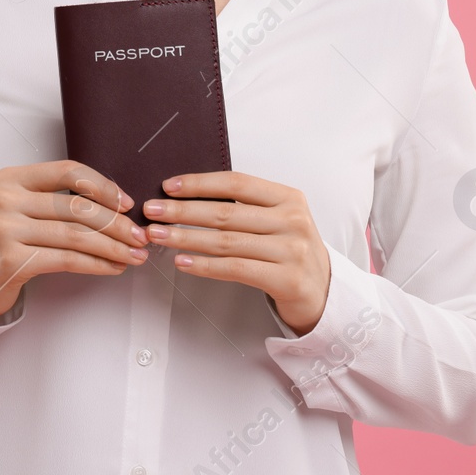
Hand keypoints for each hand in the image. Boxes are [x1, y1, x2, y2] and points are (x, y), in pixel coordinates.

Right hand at [0, 160, 149, 318]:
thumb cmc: (8, 240)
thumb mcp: (23, 207)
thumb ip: (58, 199)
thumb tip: (118, 205)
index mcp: (12, 178)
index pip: (68, 171)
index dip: (103, 186)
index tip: (127, 204)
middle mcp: (6, 199)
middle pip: (76, 207)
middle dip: (116, 223)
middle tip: (140, 237)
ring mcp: (6, 229)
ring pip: (75, 235)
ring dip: (113, 247)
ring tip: (135, 255)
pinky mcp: (11, 259)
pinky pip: (66, 259)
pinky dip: (97, 264)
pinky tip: (114, 268)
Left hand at [144, 171, 330, 333]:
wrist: (323, 291)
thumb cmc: (289, 250)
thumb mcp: (276, 220)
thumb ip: (244, 206)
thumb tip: (188, 196)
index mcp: (288, 198)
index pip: (236, 183)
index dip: (200, 183)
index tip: (168, 186)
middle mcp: (293, 220)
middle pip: (226, 212)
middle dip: (182, 211)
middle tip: (151, 211)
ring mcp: (292, 250)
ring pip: (226, 241)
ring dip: (186, 237)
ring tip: (157, 236)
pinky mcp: (286, 279)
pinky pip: (235, 269)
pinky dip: (204, 265)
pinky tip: (181, 262)